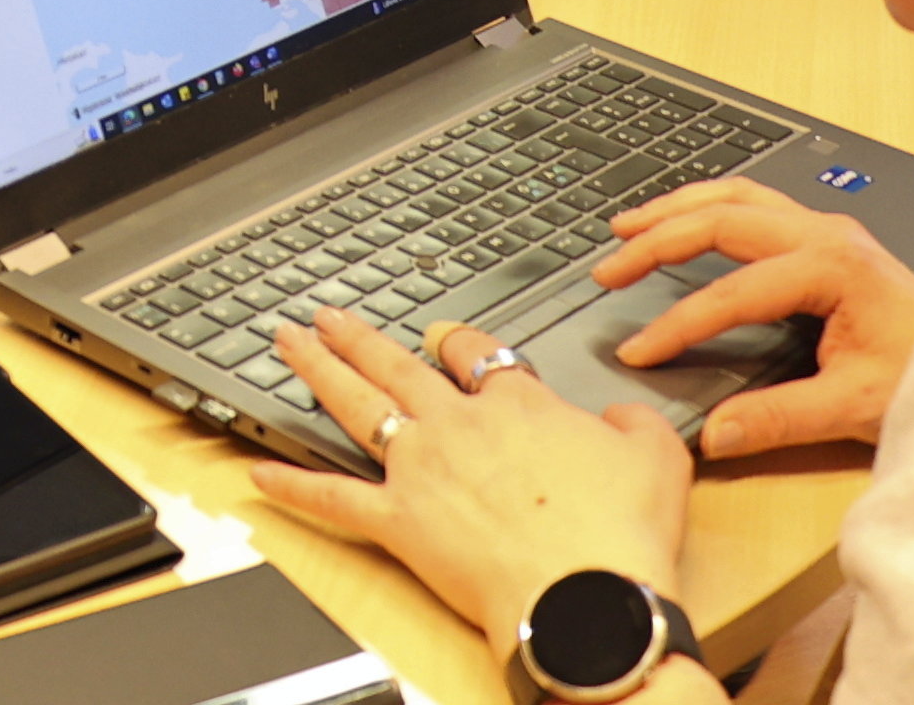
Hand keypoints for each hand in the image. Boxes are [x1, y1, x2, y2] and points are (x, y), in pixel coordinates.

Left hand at [254, 312, 691, 676]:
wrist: (588, 598)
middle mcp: (458, 426)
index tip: (443, 336)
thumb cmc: (621, 535)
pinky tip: (256, 472)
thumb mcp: (656, 457)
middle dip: (358, 336)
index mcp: (518, 405)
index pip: (478, 356)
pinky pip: (334, 501)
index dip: (456, 342)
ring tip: (286, 343)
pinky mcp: (400, 523)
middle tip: (328, 315)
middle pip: (397, 365)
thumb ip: (633, 423)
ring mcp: (421, 471)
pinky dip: (293, 486)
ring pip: (357, 406)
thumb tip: (620, 413)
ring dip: (317, 370)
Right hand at [593, 179, 913, 457]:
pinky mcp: (829, 238)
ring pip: (736, 196)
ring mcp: (828, 230)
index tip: (638, 351)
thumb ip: (780, 419)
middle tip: (609, 268)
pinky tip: (687, 220)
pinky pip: (755, 203)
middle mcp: (826, 235)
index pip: (731, 292)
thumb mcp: (856, 406)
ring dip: (677, 209)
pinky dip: (709, 207)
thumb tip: (713, 433)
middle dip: (658, 241)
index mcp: (832, 267)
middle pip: (721, 219)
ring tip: (627, 226)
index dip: (678, 323)